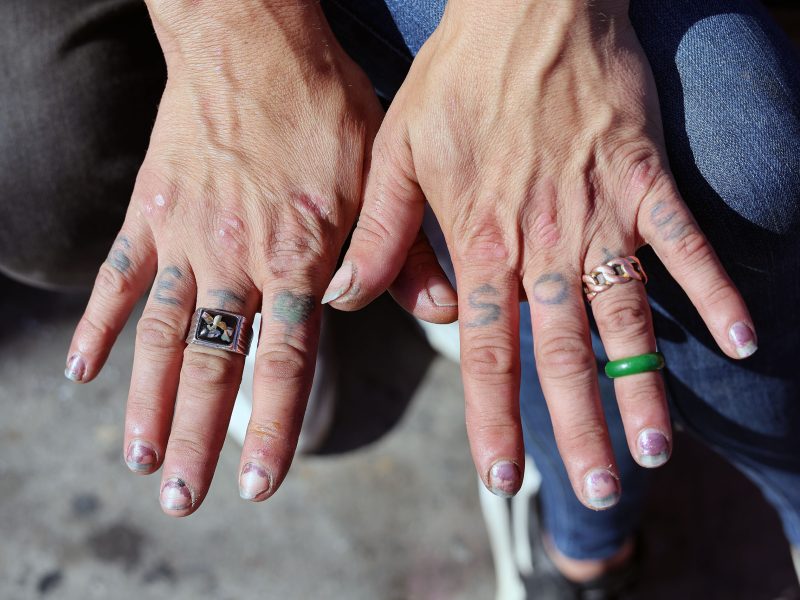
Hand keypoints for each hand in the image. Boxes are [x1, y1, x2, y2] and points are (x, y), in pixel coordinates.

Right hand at [64, 1, 405, 514]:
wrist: (251, 39)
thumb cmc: (321, 104)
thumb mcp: (380, 173)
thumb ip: (400, 253)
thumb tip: (444, 312)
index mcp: (295, 255)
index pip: (286, 361)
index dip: (274, 428)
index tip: (258, 482)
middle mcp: (234, 258)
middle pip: (213, 365)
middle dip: (198, 438)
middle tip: (181, 499)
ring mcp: (184, 237)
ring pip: (159, 335)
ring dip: (147, 402)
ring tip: (139, 460)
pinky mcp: (150, 211)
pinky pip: (118, 276)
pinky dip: (100, 324)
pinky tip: (86, 371)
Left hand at [325, 0, 755, 506]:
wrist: (527, 7)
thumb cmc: (458, 78)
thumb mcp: (397, 151)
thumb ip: (380, 233)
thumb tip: (344, 297)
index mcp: (482, 242)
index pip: (485, 350)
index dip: (493, 417)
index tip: (503, 475)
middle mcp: (544, 244)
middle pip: (562, 354)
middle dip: (577, 429)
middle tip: (595, 491)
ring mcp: (601, 216)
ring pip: (625, 318)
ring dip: (643, 386)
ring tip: (656, 449)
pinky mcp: (646, 182)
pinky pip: (686, 246)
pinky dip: (714, 292)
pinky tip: (742, 341)